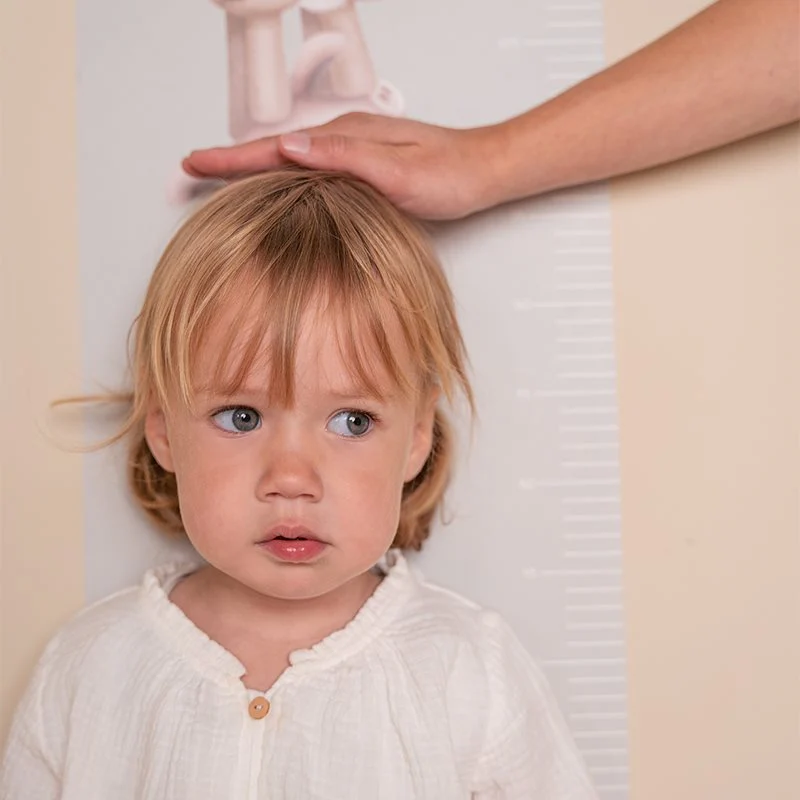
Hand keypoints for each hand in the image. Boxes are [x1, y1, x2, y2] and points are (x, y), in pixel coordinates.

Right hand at [182, 114, 501, 219]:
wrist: (482, 171)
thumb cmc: (447, 175)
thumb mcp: (396, 172)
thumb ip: (345, 158)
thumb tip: (291, 148)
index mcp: (344, 139)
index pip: (274, 148)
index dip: (232, 159)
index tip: (195, 163)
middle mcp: (343, 140)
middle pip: (274, 150)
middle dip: (231, 160)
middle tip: (194, 170)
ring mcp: (352, 150)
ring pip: (290, 160)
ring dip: (253, 167)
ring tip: (222, 178)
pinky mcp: (362, 164)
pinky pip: (310, 168)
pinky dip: (283, 175)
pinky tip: (279, 185)